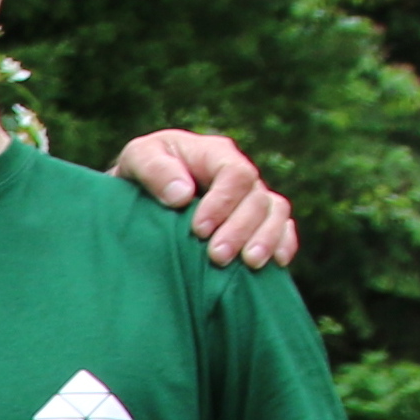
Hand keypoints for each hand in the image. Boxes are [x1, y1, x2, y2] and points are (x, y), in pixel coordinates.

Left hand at [110, 128, 295, 270]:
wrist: (136, 197)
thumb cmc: (138, 174)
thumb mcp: (137, 158)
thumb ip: (154, 169)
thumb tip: (182, 195)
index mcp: (215, 154)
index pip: (235, 174)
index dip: (223, 202)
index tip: (199, 230)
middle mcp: (239, 177)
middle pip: (257, 198)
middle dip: (240, 229)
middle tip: (217, 256)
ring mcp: (250, 199)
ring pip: (275, 213)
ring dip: (266, 239)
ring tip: (250, 264)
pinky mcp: (255, 223)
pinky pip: (282, 229)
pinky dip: (283, 244)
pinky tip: (276, 263)